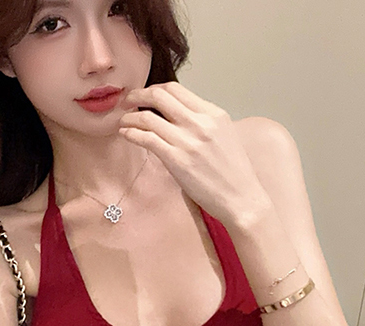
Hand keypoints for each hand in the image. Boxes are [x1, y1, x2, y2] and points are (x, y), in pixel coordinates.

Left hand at [117, 82, 267, 226]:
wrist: (241, 197)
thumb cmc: (232, 171)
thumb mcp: (222, 135)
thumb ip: (201, 122)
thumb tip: (176, 115)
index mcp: (213, 113)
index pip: (175, 89)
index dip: (153, 89)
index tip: (143, 95)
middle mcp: (200, 122)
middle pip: (159, 96)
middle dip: (138, 96)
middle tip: (127, 102)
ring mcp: (188, 141)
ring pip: (149, 118)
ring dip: (130, 118)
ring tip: (123, 122)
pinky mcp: (177, 160)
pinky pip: (148, 139)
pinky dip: (132, 134)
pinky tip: (126, 135)